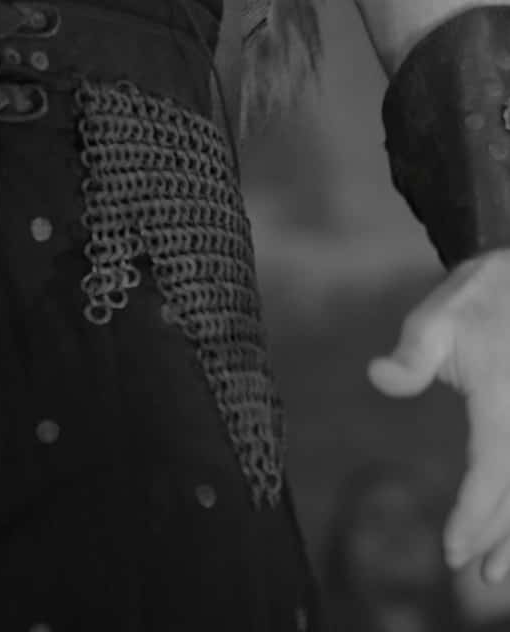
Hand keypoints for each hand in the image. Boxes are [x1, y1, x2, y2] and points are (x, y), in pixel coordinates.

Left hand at [369, 247, 509, 585]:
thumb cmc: (475, 300)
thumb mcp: (436, 318)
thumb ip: (412, 355)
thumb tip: (377, 376)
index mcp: (504, 400)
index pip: (490, 471)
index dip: (474, 515)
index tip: (454, 550)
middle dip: (496, 535)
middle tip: (472, 573)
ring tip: (497, 572)